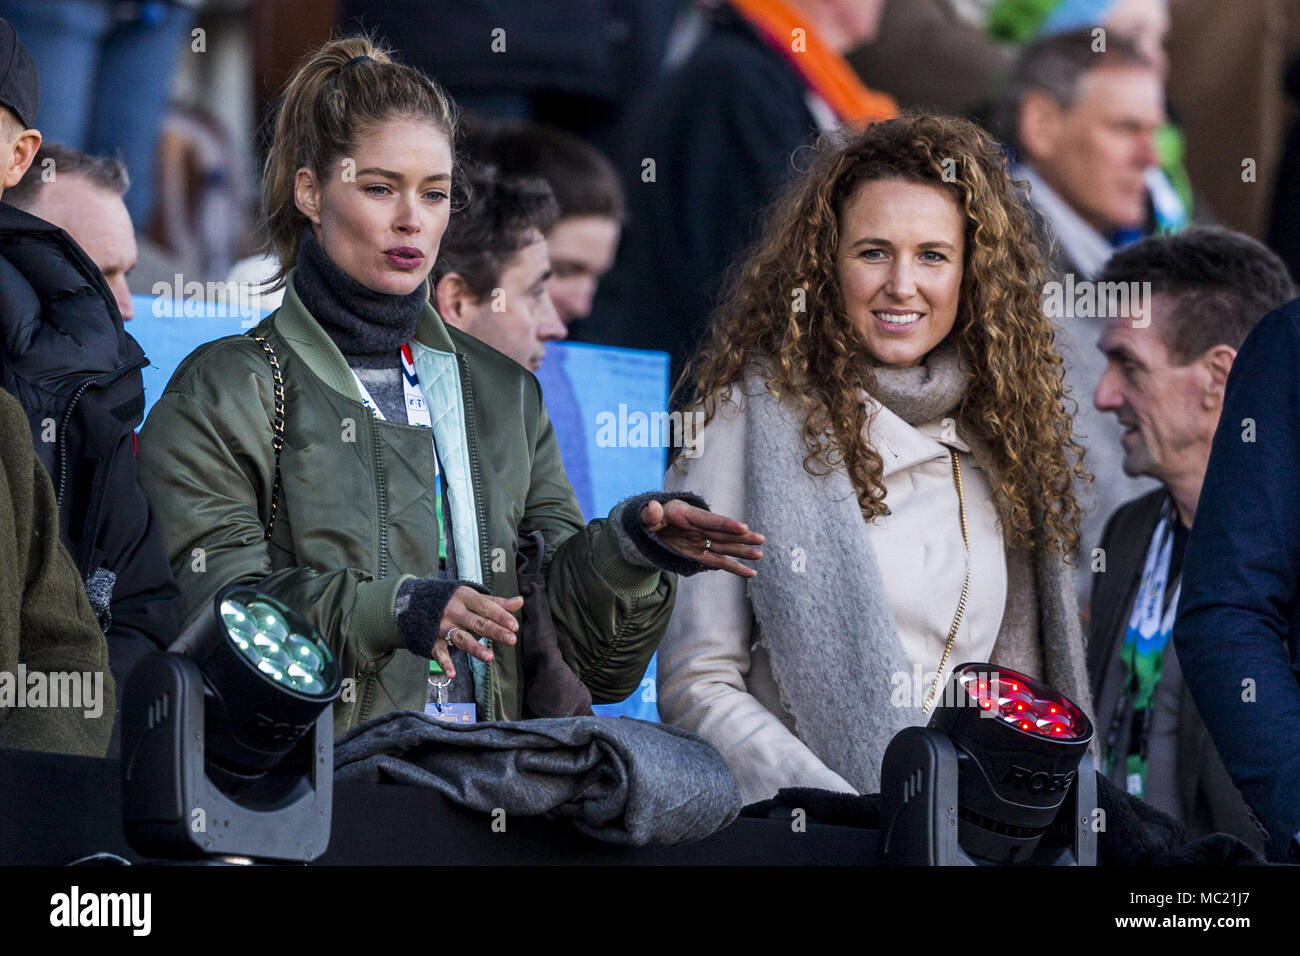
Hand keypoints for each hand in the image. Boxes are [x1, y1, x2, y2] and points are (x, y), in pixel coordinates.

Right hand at [434, 587, 523, 678]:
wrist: (416, 601)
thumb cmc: (453, 600)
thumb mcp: (473, 597)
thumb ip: (496, 603)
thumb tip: (520, 602)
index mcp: (465, 597)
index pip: (486, 607)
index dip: (500, 616)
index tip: (514, 626)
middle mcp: (454, 611)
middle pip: (477, 623)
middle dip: (494, 631)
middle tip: (511, 639)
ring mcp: (443, 626)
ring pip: (461, 638)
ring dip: (474, 648)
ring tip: (489, 657)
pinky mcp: (433, 640)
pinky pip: (440, 653)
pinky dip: (444, 663)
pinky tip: (452, 674)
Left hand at [639, 498, 763, 577]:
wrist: (648, 525)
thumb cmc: (646, 518)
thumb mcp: (643, 515)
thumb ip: (649, 513)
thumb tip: (652, 507)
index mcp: (687, 515)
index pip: (709, 520)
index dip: (726, 524)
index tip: (743, 527)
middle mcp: (698, 528)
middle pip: (723, 533)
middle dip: (742, 537)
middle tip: (760, 540)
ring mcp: (700, 541)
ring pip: (725, 547)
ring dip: (742, 552)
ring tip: (759, 555)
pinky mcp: (699, 553)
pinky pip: (719, 561)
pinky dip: (733, 567)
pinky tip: (749, 573)